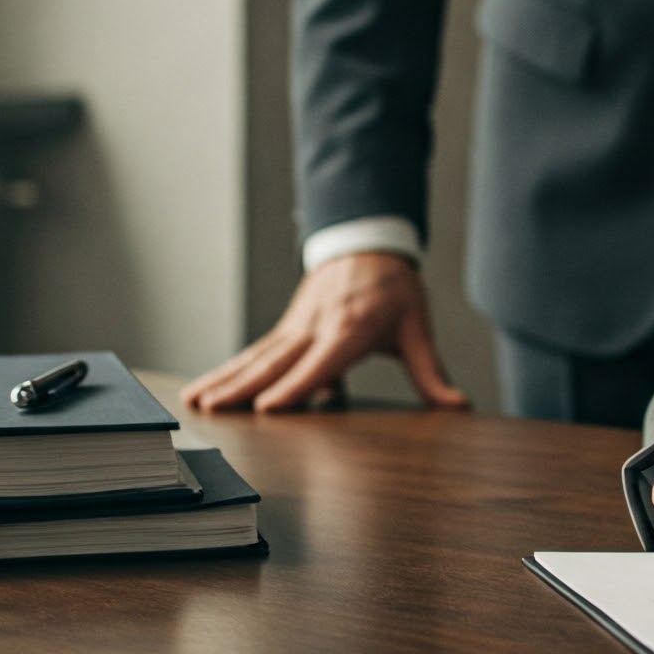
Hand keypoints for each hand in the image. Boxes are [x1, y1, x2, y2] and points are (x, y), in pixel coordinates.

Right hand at [181, 252, 468, 413]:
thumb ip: (432, 372)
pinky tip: (205, 388)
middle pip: (277, 361)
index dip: (297, 386)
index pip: (321, 362)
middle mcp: (317, 327)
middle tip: (211, 409)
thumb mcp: (418, 329)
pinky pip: (256, 352)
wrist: (370, 245)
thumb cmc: (396, 290)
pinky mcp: (288, 328)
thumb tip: (459, 406)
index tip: (268, 408)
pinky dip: (230, 369)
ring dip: (225, 379)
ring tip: (194, 400)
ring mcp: (297, 326)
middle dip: (243, 387)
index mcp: (352, 329)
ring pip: (257, 357)